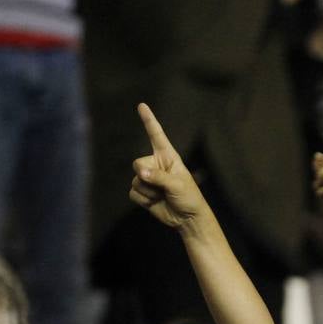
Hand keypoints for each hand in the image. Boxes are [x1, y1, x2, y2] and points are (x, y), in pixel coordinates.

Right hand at [129, 104, 210, 231]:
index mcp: (167, 156)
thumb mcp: (178, 184)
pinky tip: (156, 202)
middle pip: (138, 164)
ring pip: (135, 181)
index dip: (148, 120)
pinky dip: (144, 200)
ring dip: (149, 192)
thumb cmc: (189, 197)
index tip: (142, 105)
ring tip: (163, 196)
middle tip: (164, 188)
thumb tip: (140, 174)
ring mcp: (148, 178)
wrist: (187, 218)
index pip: (156, 135)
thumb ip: (159, 177)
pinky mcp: (142, 192)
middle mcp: (155, 164)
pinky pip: (133, 193)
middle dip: (148, 177)